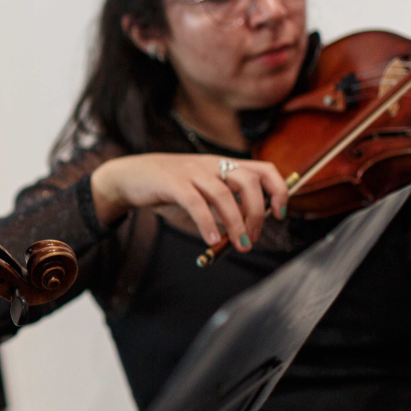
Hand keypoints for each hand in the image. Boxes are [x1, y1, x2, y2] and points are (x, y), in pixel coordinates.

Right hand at [89, 153, 289, 247]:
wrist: (131, 177)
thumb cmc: (170, 190)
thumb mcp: (202, 195)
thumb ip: (223, 210)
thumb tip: (244, 234)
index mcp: (224, 166)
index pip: (263, 169)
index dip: (278, 190)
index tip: (280, 214)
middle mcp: (212, 165)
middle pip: (248, 181)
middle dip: (256, 213)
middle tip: (251, 238)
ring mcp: (192, 172)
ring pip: (224, 194)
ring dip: (236, 223)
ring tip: (239, 246)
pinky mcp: (172, 182)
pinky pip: (195, 203)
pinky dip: (207, 223)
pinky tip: (212, 240)